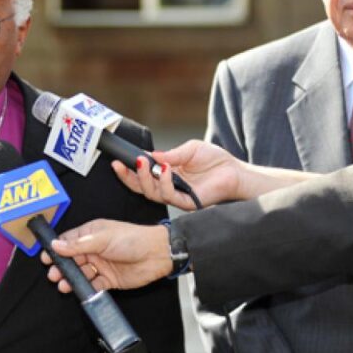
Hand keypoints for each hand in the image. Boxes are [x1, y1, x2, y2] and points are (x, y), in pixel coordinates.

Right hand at [40, 219, 173, 290]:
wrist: (157, 254)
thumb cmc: (132, 239)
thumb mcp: (102, 238)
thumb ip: (78, 244)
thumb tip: (56, 244)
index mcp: (91, 234)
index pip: (68, 241)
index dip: (56, 249)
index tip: (45, 258)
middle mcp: (95, 249)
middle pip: (72, 259)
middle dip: (61, 267)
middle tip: (53, 274)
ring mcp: (102, 265)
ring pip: (81, 273)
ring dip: (71, 279)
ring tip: (63, 284)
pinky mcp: (109, 280)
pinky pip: (94, 286)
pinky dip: (86, 289)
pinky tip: (80, 291)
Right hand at [112, 139, 243, 209]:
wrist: (235, 172)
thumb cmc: (214, 160)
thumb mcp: (189, 149)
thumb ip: (170, 153)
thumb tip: (151, 155)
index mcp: (165, 174)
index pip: (142, 175)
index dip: (128, 170)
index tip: (118, 161)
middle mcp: (168, 186)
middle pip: (141, 188)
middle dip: (128, 177)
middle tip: (123, 164)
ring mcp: (176, 196)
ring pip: (151, 194)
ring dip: (145, 178)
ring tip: (145, 162)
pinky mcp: (186, 203)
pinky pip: (169, 196)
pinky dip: (165, 182)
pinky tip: (166, 169)